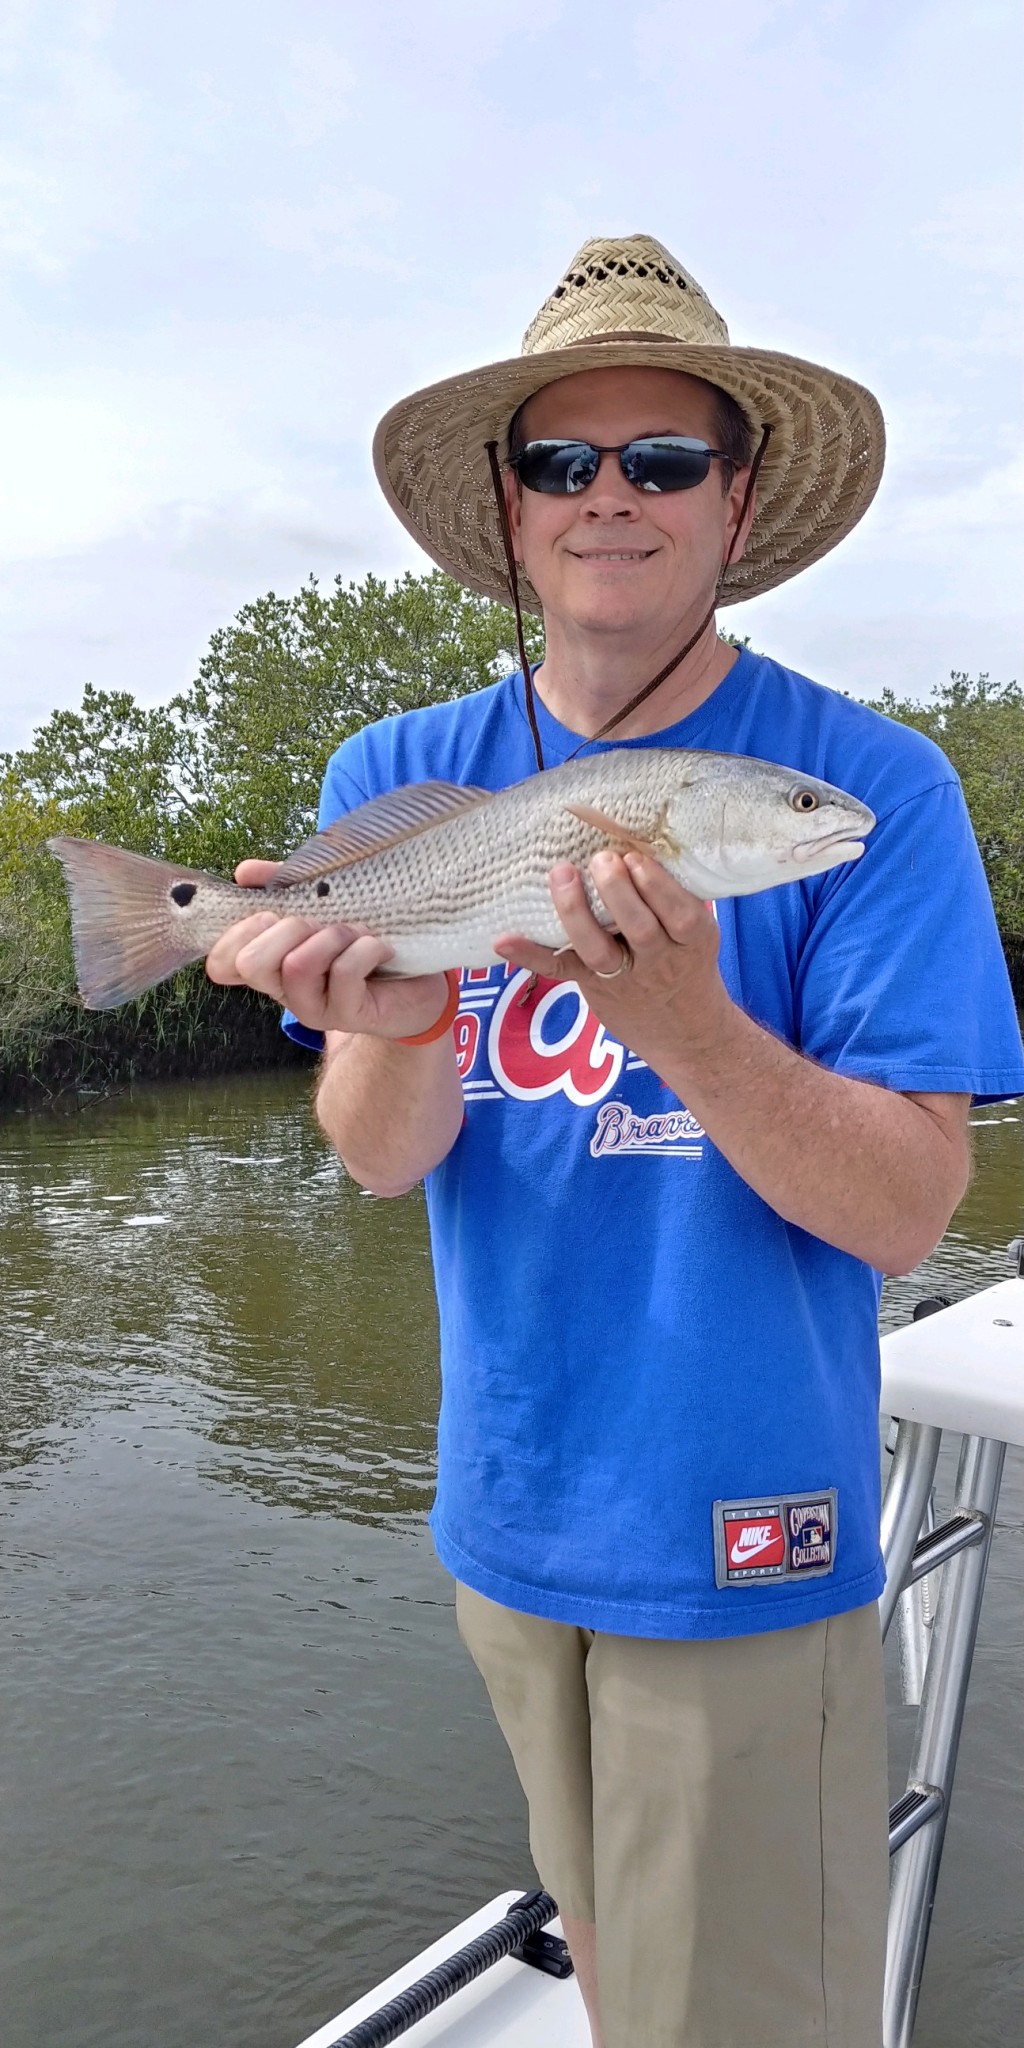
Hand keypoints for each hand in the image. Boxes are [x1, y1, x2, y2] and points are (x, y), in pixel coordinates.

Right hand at [204, 858, 453, 1040]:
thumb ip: (284, 886)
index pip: (222, 964)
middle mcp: (286, 991)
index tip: (271, 913)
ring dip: (330, 936)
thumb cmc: (364, 942)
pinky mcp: (350, 1016)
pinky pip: (344, 972)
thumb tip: (244, 871)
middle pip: (252, 963)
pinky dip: (364, 948)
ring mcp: (316, 1008)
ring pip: (298, 966)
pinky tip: (379, 948)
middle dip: (285, 929)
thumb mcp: (324, 908)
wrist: (420, 985)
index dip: (234, 935)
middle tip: (316, 923)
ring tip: (356, 932)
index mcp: (273, 965)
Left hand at [494, 849, 728, 1062]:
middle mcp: (658, 960)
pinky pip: (559, 970)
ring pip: (598, 948)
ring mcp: (622, 976)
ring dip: (577, 911)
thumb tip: (640, 837)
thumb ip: (675, 897)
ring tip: (562, 873)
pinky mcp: (591, 985)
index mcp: (693, 940)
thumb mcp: (697, 932)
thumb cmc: (688, 964)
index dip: (657, 886)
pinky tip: (504, 940)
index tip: (636, 857)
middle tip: (601, 859)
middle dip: (618, 891)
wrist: (684, 1032)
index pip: (680, 914)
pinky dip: (530, 955)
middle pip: (639, 928)